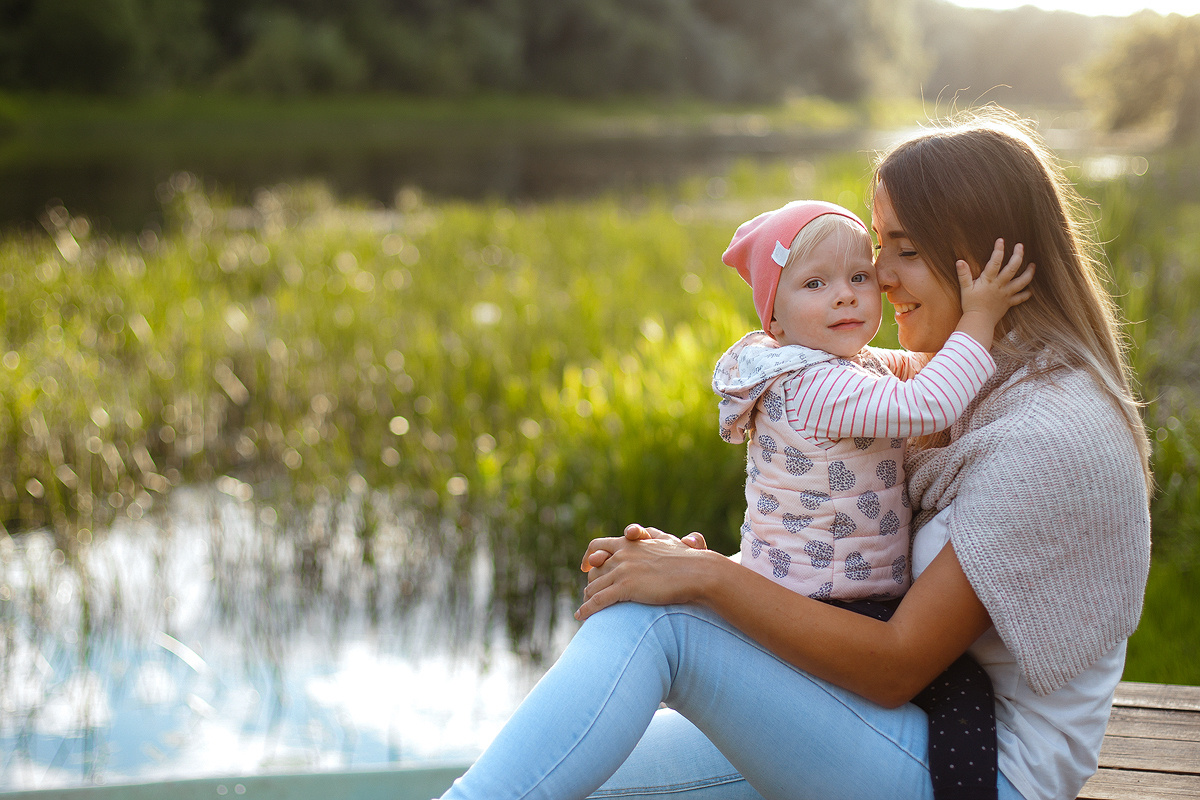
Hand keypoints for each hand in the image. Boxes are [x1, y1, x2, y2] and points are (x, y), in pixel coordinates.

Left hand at [575, 524, 715, 621]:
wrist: (699, 572)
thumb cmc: (690, 559)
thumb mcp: (669, 541)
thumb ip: (659, 537)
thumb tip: (667, 536)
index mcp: (630, 542)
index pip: (599, 545)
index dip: (590, 556)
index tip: (586, 565)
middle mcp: (622, 553)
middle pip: (594, 568)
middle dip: (589, 581)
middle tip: (587, 593)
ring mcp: (623, 570)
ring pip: (594, 585)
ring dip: (587, 598)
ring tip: (583, 609)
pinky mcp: (626, 587)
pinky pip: (599, 600)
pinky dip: (587, 609)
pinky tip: (581, 616)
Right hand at [954, 238, 1034, 349]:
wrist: (978, 322)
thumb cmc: (970, 305)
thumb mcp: (965, 289)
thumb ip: (964, 274)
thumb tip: (960, 261)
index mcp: (989, 280)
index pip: (995, 262)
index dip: (998, 250)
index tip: (1001, 240)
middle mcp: (1000, 285)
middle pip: (1012, 268)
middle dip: (1017, 256)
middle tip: (1020, 246)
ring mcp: (1006, 294)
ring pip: (1021, 282)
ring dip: (1029, 273)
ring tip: (1033, 265)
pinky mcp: (1009, 303)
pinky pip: (1020, 298)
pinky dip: (1026, 294)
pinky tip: (1031, 290)